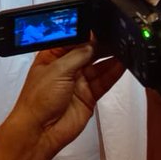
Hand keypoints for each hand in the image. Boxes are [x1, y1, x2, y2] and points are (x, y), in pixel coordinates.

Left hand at [14, 42, 124, 159]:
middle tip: (115, 37)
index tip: (99, 28)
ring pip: (98, 66)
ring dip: (110, 58)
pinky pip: (103, 81)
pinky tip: (121, 64)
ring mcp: (78, 82)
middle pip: (87, 52)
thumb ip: (77, 55)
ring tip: (123, 49)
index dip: (85, 34)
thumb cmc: (37, 100)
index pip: (72, 40)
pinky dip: (113, 73)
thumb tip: (92, 42)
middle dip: (101, 45)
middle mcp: (65, 68)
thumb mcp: (57, 70)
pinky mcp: (88, 96)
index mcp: (51, 56)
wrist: (40, 131)